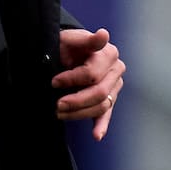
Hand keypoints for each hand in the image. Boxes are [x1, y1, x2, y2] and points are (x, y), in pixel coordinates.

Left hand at [52, 27, 125, 141]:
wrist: (68, 51)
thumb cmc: (67, 44)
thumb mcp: (71, 39)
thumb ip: (87, 40)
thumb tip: (104, 34)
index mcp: (108, 53)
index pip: (91, 73)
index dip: (72, 79)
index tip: (54, 82)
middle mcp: (116, 69)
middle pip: (99, 92)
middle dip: (76, 100)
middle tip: (56, 104)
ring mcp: (115, 85)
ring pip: (101, 105)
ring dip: (80, 113)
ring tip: (60, 113)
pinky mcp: (110, 98)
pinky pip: (107, 114)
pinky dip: (102, 125)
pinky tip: (96, 135)